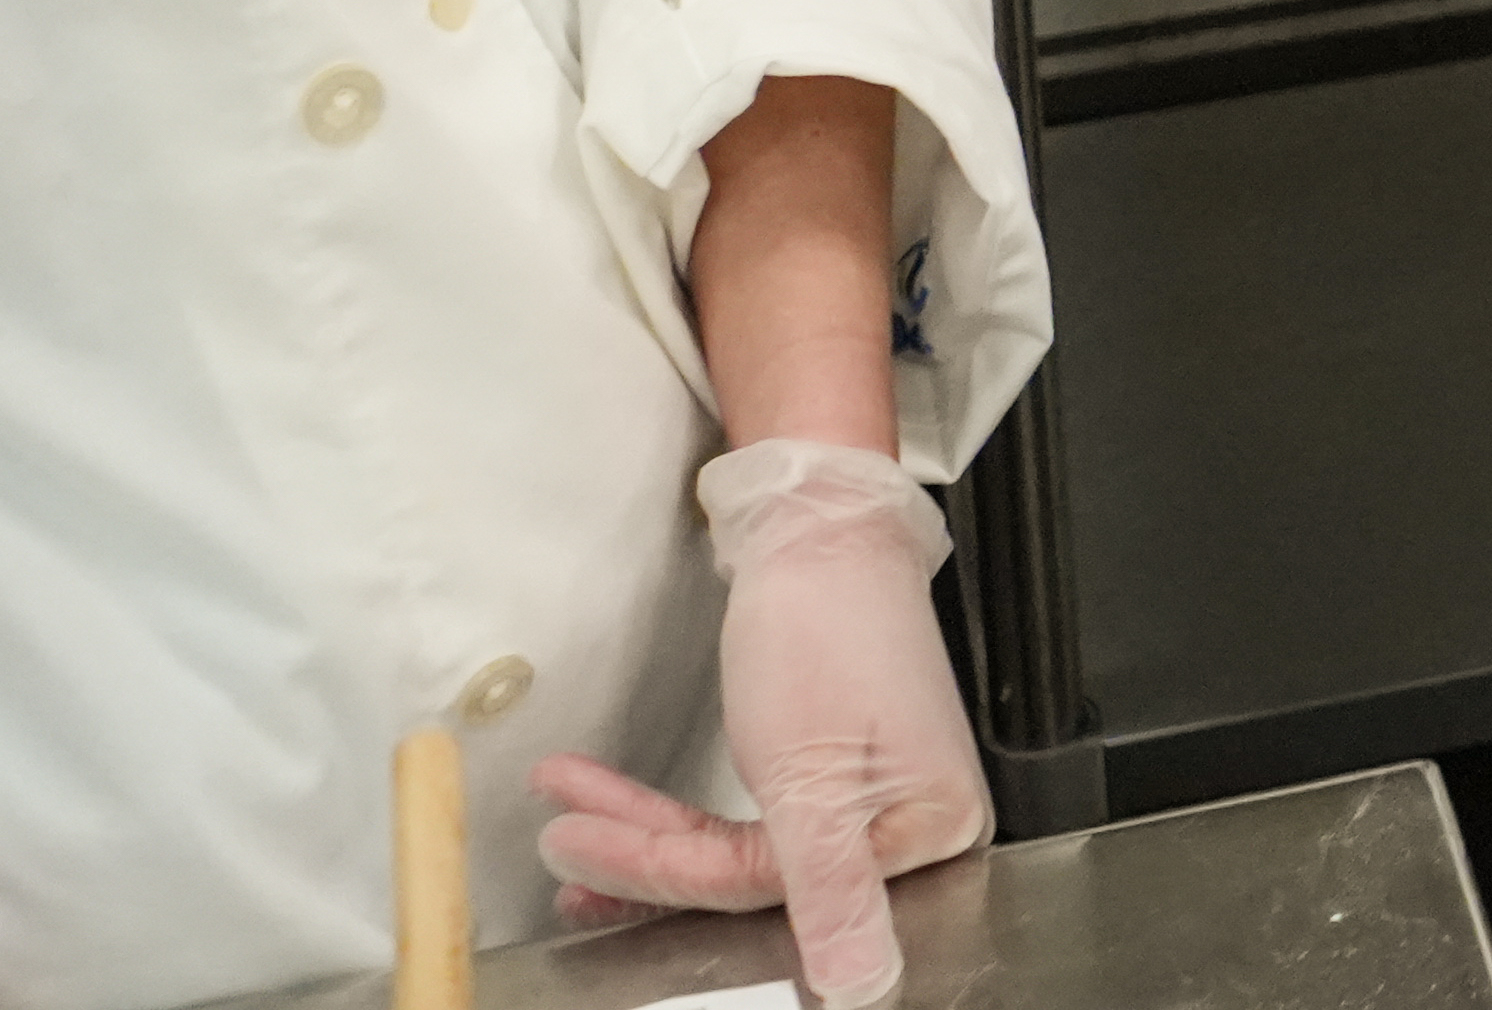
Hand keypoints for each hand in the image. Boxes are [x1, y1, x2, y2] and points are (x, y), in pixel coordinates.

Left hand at [538, 442, 988, 1009]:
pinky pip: (741, 821)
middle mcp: (906, 827)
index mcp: (926, 831)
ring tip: (571, 815)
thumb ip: (826, 891)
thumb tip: (862, 988)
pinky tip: (614, 806)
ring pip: (735, 853)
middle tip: (565, 840)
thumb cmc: (827, 622)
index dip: (666, 878)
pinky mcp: (831, 777)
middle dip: (643, 858)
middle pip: (751, 878)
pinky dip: (669, 814)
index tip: (582, 857)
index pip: (774, 890)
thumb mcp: (811, 773)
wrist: (820, 527)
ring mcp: (867, 802)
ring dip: (643, 835)